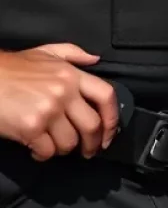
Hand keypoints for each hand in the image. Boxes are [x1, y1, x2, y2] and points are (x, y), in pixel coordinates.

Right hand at [0, 44, 119, 161]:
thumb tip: (96, 59)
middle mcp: (65, 93)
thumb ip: (74, 54)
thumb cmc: (13, 67)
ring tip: (56, 146)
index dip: (113, 118)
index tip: (110, 133)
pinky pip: (47, 151)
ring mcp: (48, 111)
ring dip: (64, 149)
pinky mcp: (31, 128)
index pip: (106, 95)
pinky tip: (37, 151)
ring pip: (69, 142)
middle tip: (88, 152)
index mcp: (72, 75)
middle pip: (92, 125)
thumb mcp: (46, 52)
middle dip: (93, 143)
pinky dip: (44, 155)